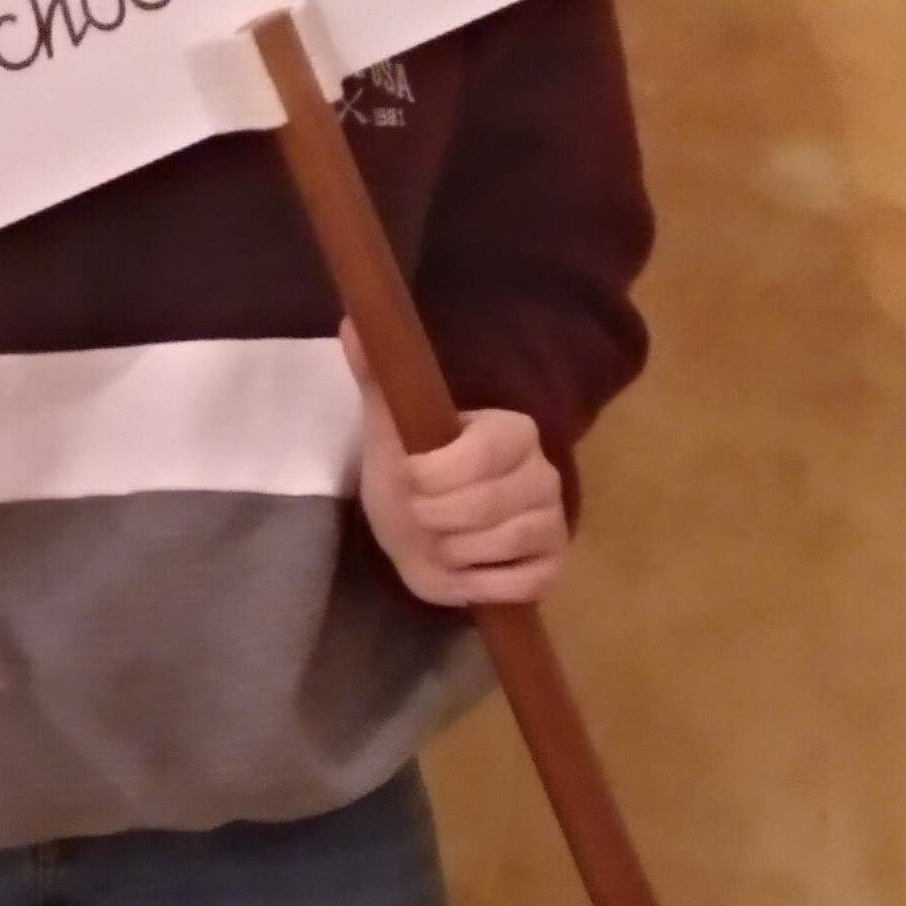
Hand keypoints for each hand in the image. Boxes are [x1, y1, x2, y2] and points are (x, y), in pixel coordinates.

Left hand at [346, 326, 566, 608]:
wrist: (420, 535)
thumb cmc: (410, 478)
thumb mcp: (388, 430)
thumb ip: (378, 377)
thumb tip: (352, 321)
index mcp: (512, 431)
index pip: (480, 454)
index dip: (433, 476)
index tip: (409, 478)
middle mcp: (543, 472)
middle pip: (486, 504)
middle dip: (434, 518)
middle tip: (422, 514)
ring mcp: (553, 521)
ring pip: (502, 543)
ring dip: (453, 551)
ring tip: (442, 541)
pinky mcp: (552, 566)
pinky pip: (522, 583)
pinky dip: (479, 584)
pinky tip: (465, 570)